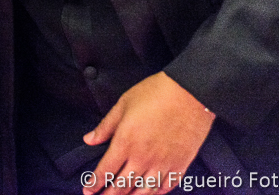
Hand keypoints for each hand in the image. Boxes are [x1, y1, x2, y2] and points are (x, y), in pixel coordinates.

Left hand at [83, 72, 214, 194]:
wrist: (190, 93)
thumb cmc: (154, 94)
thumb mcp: (123, 104)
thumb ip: (105, 126)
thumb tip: (89, 140)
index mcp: (125, 142)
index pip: (105, 170)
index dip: (94, 184)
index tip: (87, 190)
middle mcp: (143, 158)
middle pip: (122, 186)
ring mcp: (163, 164)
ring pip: (143, 192)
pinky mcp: (180, 165)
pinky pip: (165, 187)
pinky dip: (154, 194)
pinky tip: (148, 194)